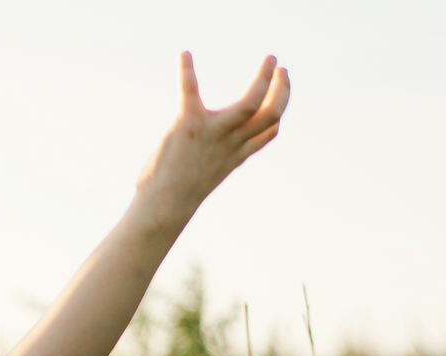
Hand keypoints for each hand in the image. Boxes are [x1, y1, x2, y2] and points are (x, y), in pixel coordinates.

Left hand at [136, 53, 289, 218]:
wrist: (163, 210)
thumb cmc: (173, 201)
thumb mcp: (200, 181)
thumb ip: (206, 165)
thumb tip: (198, 165)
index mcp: (233, 157)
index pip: (268, 133)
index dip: (277, 113)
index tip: (278, 99)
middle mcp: (230, 144)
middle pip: (271, 114)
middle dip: (282, 90)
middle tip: (281, 69)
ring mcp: (213, 134)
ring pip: (251, 103)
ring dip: (264, 79)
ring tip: (270, 60)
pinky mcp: (189, 125)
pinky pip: (191, 91)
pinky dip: (187, 72)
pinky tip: (185, 55)